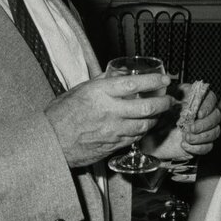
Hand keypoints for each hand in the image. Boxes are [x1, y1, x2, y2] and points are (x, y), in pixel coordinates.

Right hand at [44, 72, 172, 167]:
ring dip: (156, 119)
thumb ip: (102, 83)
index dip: (153, 81)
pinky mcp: (112, 146)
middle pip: (146, 107)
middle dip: (163, 103)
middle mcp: (109, 111)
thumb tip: (120, 75)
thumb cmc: (61, 115)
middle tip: (170, 100)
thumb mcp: (80, 90)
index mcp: (99, 93)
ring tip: (161, 113)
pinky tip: (146, 126)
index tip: (165, 79)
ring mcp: (112, 131)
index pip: (133, 84)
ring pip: (144, 125)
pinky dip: (143, 131)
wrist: (50, 143)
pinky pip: (134, 138)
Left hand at [147, 84, 220, 160]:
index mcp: (194, 99)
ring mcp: (202, 129)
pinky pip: (207, 147)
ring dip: (202, 136)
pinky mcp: (199, 144)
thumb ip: (171, 96)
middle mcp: (201, 113)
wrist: (149, 135)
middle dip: (204, 124)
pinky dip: (197, 148)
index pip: (211, 98)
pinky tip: (185, 145)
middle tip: (191, 128)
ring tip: (186, 137)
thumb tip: (180, 96)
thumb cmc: (156, 116)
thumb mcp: (161, 102)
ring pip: (214, 132)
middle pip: (216, 116)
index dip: (208, 106)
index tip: (199, 113)